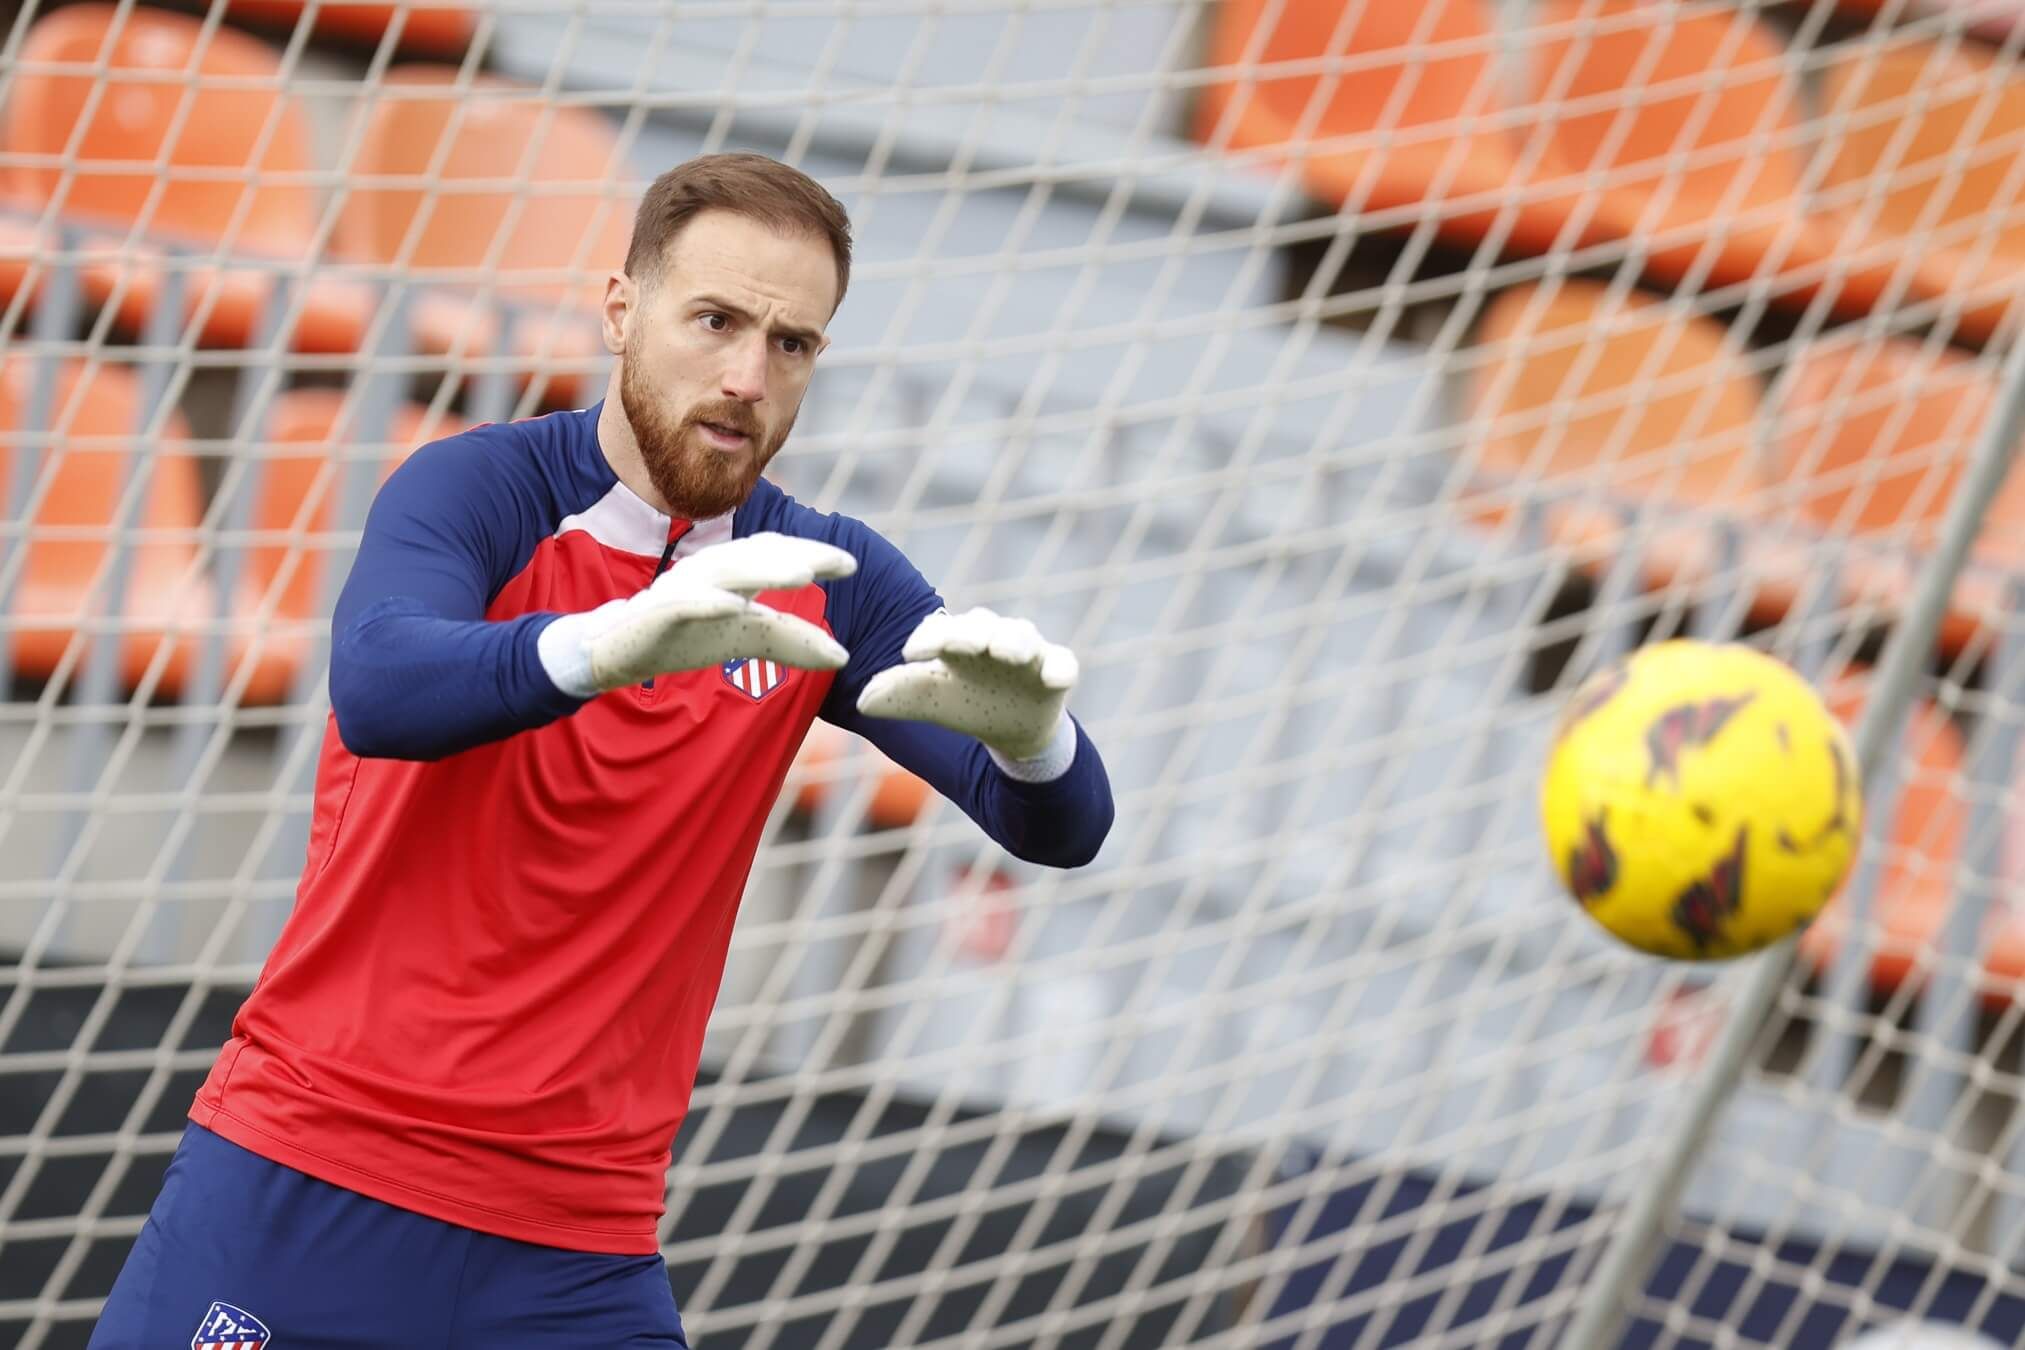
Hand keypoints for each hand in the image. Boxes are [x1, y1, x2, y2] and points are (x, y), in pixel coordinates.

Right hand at [542, 533, 856, 695]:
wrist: (616, 650)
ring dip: (765, 569)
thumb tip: (846, 656)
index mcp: (733, 571)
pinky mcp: (656, 610)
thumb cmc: (685, 637)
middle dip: (800, 553)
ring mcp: (683, 587)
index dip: (814, 553)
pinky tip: (733, 604)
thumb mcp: (746, 638)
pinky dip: (709, 600)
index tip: (852, 565)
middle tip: (840, 561)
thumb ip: (792, 641)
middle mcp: (710, 570)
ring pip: (727, 571)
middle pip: (759, 554)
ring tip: (801, 574)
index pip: (778, 553)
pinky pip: (684, 602)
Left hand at [856, 607, 1077, 758]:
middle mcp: (992, 638)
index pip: (940, 632)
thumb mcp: (931, 702)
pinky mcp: (1056, 671)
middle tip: (963, 645)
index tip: (910, 655)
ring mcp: (1027, 653)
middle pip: (982, 624)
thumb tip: (862, 703)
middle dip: (973, 632)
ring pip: (1022, 636)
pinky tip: (1053, 677)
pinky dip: (1060, 668)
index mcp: (957, 641)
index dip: (927, 640)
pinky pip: (1063, 664)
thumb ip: (899, 696)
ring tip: (1007, 653)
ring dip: (1015, 642)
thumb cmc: (967, 702)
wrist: (1013, 727)